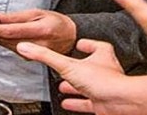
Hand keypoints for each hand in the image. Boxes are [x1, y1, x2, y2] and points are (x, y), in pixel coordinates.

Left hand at [0, 9, 75, 53]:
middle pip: (6, 40)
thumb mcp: (38, 12)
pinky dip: (2, 42)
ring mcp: (33, 54)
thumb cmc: (55, 22)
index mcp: (40, 30)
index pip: (11, 31)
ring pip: (6, 46)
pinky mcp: (29, 58)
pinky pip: (11, 49)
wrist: (70, 36)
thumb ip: (15, 16)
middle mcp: (37, 45)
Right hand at [18, 39, 146, 114]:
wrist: (120, 104)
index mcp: (102, 56)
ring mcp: (105, 88)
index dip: (87, 44)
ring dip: (75, 86)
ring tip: (63, 87)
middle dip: (77, 68)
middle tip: (66, 68)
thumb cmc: (104, 81)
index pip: (96, 45)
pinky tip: (68, 104)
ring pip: (89, 86)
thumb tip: (26, 47)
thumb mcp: (68, 65)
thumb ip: (46, 57)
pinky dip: (77, 103)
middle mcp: (106, 71)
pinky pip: (88, 103)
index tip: (79, 43)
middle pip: (91, 66)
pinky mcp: (103, 104)